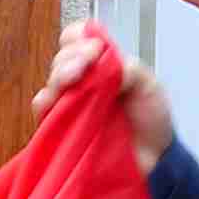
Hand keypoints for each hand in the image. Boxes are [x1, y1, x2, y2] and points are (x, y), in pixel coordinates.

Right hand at [41, 19, 171, 174]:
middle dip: (72, 56)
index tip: (95, 50)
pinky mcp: (62, 127)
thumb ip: (128, 67)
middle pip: (62, 57)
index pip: (78, 40)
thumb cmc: (152, 122)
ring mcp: (72, 105)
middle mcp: (83, 82)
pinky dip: (45, 101)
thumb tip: (102, 59)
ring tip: (73, 79)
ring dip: (59, 75)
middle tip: (86, 65)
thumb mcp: (149, 85)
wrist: (155, 160)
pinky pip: (43, 110)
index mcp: (102, 66)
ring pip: (51, 81)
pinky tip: (54, 101)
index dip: (80, 39)